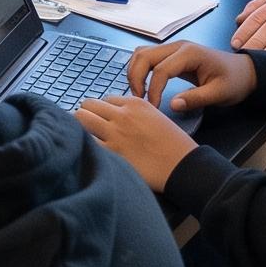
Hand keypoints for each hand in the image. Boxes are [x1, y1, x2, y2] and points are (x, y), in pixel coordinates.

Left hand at [75, 95, 200, 189]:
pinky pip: (86, 141)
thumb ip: (134, 114)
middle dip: (87, 115)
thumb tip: (114, 116)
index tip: (105, 121)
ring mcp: (115, 133)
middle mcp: (123, 115)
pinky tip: (87, 150)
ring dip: (80, 127)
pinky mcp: (112, 153)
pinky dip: (83, 144)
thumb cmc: (175, 145)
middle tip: (91, 129)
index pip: (105, 99)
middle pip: (88, 104)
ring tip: (85, 137)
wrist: (185, 166)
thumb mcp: (156, 117)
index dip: (103, 111)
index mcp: (135, 104)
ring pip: (80, 118)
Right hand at [124, 40, 257, 113]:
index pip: (161, 69)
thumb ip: (196, 99)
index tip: (154, 108)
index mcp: (189, 54)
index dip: (153, 90)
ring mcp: (173, 48)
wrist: (244, 71)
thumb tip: (173, 105)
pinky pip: (147, 56)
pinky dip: (140, 69)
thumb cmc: (234, 82)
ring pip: (142, 53)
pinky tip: (144, 85)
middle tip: (139, 99)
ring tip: (139, 93)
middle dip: (136, 78)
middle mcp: (178, 46)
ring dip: (135, 72)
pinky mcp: (171, 54)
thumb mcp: (219, 94)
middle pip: (144, 56)